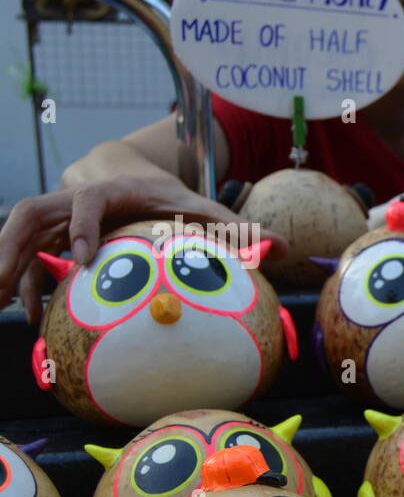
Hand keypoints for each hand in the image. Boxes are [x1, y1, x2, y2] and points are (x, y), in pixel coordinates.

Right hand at [0, 177, 287, 323]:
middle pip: (29, 214)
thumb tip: (283, 247)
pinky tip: (30, 318)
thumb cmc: (171, 198)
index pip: (86, 202)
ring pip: (19, 234)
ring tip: (2, 304)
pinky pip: (28, 258)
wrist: (135, 178)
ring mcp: (57, 218)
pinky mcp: (50, 235)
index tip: (82, 258)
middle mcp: (73, 200)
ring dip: (7, 266)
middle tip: (2, 284)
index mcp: (109, 192)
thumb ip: (239, 228)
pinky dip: (25, 283)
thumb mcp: (203, 208)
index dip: (82, 225)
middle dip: (12, 246)